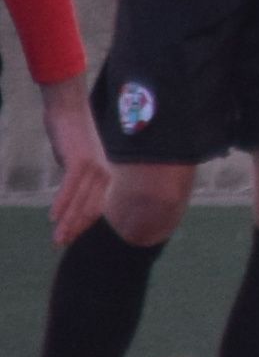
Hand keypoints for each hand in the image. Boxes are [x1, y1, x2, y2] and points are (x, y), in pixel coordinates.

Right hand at [38, 84, 105, 244]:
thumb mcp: (79, 163)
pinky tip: (53, 217)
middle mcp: (106, 175)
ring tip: (57, 239)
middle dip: (75, 229)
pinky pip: (70, 187)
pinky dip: (61, 203)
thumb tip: (72, 198)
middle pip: (91, 209)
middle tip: (61, 245)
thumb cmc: (72, 138)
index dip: (84, 226)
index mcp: (107, 177)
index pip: (98, 208)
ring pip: (81, 202)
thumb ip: (79, 181)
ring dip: (67, 222)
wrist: (68, 111)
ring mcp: (94, 168)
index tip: (72, 240)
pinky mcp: (80, 161)